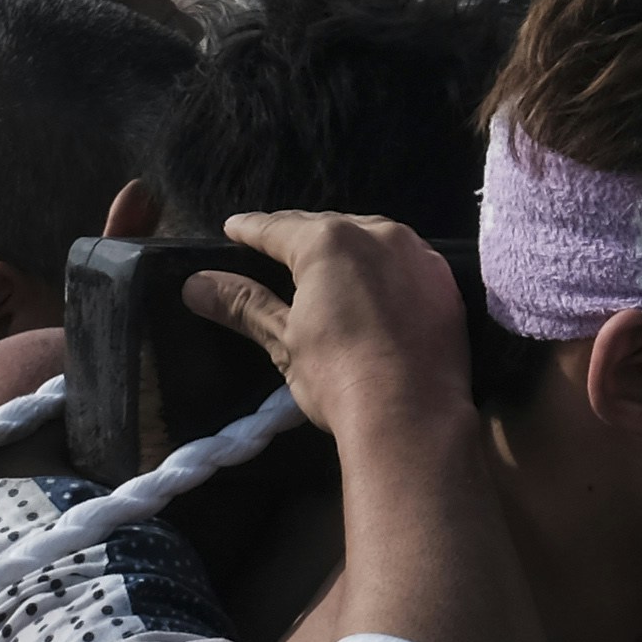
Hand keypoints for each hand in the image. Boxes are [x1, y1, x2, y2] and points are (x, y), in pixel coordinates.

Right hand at [186, 209, 476, 444]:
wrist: (413, 414)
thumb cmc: (339, 376)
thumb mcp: (283, 340)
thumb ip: (244, 304)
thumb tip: (196, 284)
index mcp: (328, 242)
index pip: (277, 228)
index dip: (250, 229)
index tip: (233, 228)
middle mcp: (376, 233)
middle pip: (326, 227)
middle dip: (298, 235)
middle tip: (273, 247)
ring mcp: (417, 254)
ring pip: (370, 237)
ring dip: (345, 245)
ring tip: (322, 262)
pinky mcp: (445, 280)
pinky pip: (404, 259)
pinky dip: (382, 265)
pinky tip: (373, 282)